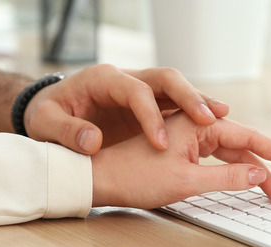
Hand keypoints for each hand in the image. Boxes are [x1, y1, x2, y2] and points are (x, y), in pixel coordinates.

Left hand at [24, 64, 228, 154]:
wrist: (48, 109)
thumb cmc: (46, 115)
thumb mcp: (45, 124)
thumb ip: (66, 133)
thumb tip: (91, 141)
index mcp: (103, 80)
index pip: (134, 91)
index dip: (149, 116)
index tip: (159, 144)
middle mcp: (127, 80)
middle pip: (166, 79)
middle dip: (189, 96)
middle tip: (210, 118)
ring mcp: (140, 91)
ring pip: (177, 90)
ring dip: (199, 103)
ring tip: (224, 119)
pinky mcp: (148, 106)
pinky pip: (177, 106)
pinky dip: (195, 115)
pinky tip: (215, 127)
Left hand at [90, 112, 270, 207]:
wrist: (98, 178)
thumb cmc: (134, 177)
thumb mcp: (186, 182)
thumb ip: (227, 177)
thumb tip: (259, 174)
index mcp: (196, 123)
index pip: (248, 136)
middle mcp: (194, 125)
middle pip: (242, 146)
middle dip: (266, 171)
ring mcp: (187, 137)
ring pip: (228, 154)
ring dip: (250, 173)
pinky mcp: (180, 149)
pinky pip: (213, 158)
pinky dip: (231, 171)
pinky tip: (244, 182)